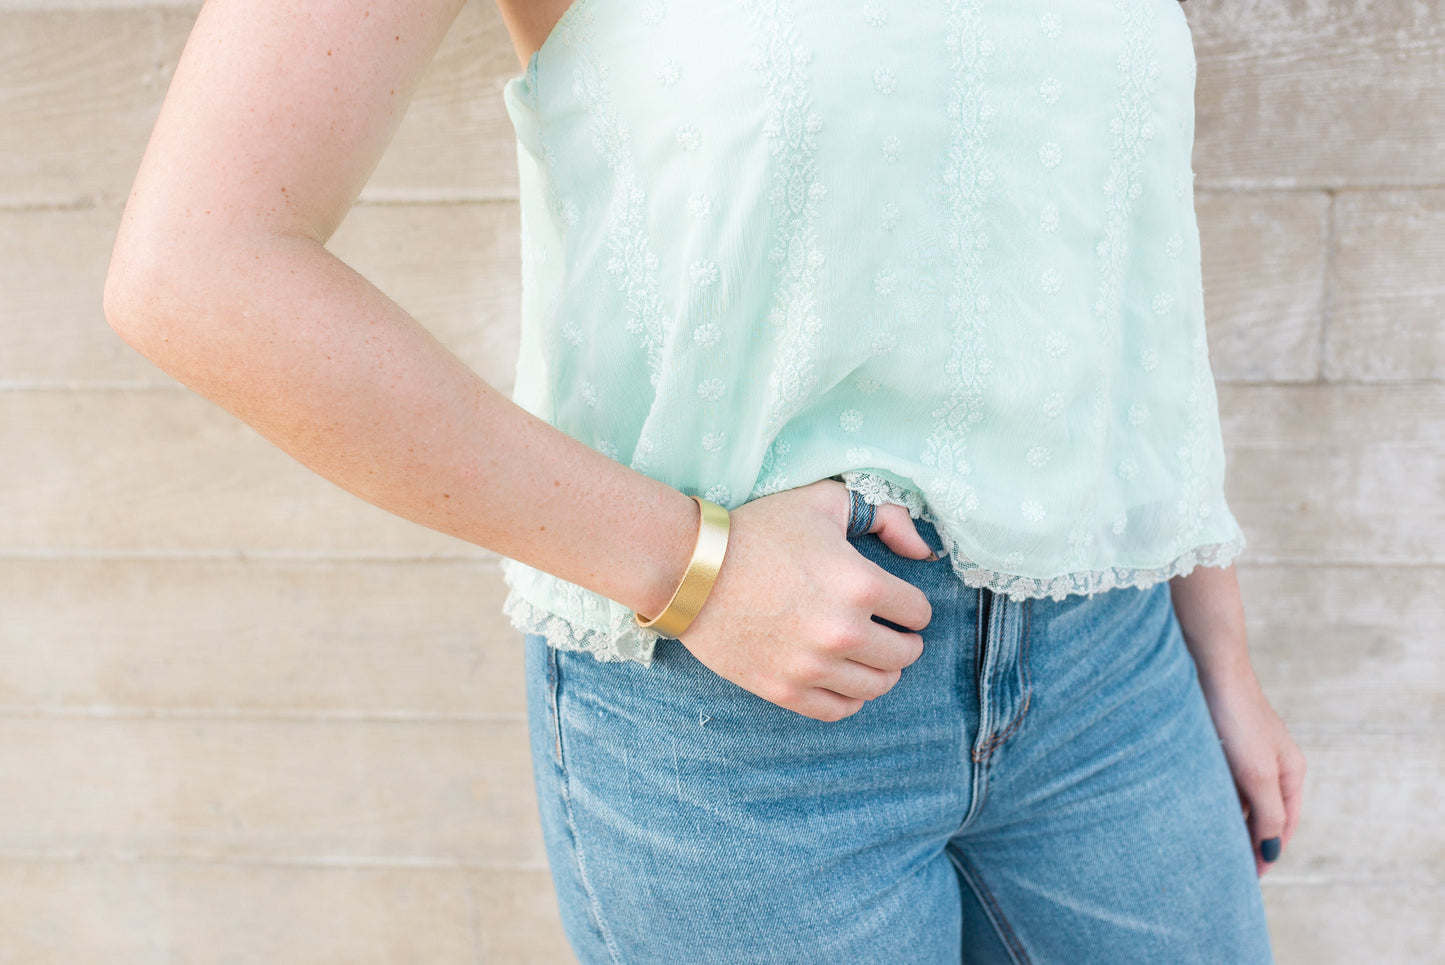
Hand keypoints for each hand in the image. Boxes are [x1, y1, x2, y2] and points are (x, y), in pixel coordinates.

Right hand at [678, 478, 934, 720]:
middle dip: (902, 640)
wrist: (690, 568)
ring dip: (881, 671)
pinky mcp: (785, 690)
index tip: (897, 602)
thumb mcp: (824, 502)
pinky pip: (840, 710)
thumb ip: (885, 516)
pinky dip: (850, 697)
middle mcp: (844, 633)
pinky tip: (843, 678)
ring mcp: (814, 667)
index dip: (911, 605)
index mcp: (861, 585)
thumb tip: (922, 552)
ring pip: (877, 686)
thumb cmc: (759, 530)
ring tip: (868, 655)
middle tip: (888, 630)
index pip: (919, 613)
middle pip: (904, 655)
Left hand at [1198, 670, 1306, 876]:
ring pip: (1241, 797)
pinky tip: (1197, 809)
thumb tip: (1271, 851)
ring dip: (1230, 819)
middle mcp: (1274, 764)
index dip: (1267, 852)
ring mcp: (1250, 752)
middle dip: (1248, 839)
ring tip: (1208, 844)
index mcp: (1291, 774)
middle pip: (1264, 813)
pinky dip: (1215, 798)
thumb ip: (1267, 814)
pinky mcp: (1225, 742)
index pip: (1284, 826)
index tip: (1247, 878)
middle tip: (1225, 868)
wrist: (1210, 668)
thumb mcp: (1257, 774)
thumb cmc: (1237, 718)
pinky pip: (1224, 780)